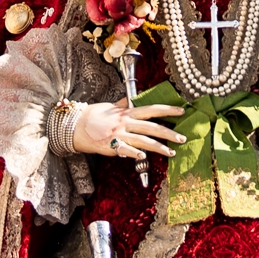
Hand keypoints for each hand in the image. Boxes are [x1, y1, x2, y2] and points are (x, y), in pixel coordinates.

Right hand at [66, 101, 185, 159]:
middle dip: (169, 133)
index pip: (152, 109)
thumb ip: (123, 105)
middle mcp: (126, 123)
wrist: (75, 125)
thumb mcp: (110, 107)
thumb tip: (132, 100)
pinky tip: (144, 157)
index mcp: (127, 113)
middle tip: (183, 138)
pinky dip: (135, 154)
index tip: (181, 111)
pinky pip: (125, 150)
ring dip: (159, 147)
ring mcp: (119, 134)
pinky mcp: (111, 146)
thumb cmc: (93, 116)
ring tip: (172, 152)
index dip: (167, 110)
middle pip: (152, 127)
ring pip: (144, 141)